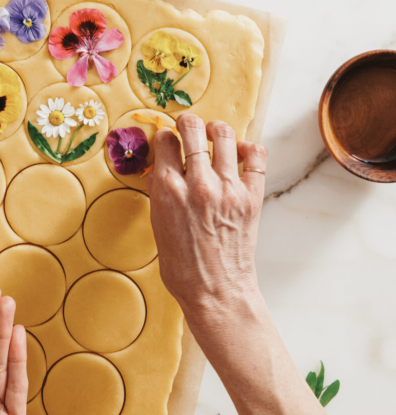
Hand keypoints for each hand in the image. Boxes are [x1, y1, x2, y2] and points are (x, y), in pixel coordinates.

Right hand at [148, 113, 266, 326]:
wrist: (215, 290)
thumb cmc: (182, 265)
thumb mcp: (158, 223)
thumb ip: (162, 190)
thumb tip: (165, 166)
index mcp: (168, 190)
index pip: (165, 140)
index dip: (165, 137)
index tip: (168, 141)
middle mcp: (198, 183)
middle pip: (192, 128)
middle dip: (187, 123)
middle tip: (188, 127)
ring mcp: (228, 188)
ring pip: (224, 134)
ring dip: (216, 130)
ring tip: (213, 135)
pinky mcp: (252, 196)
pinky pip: (255, 155)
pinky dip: (247, 148)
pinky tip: (239, 154)